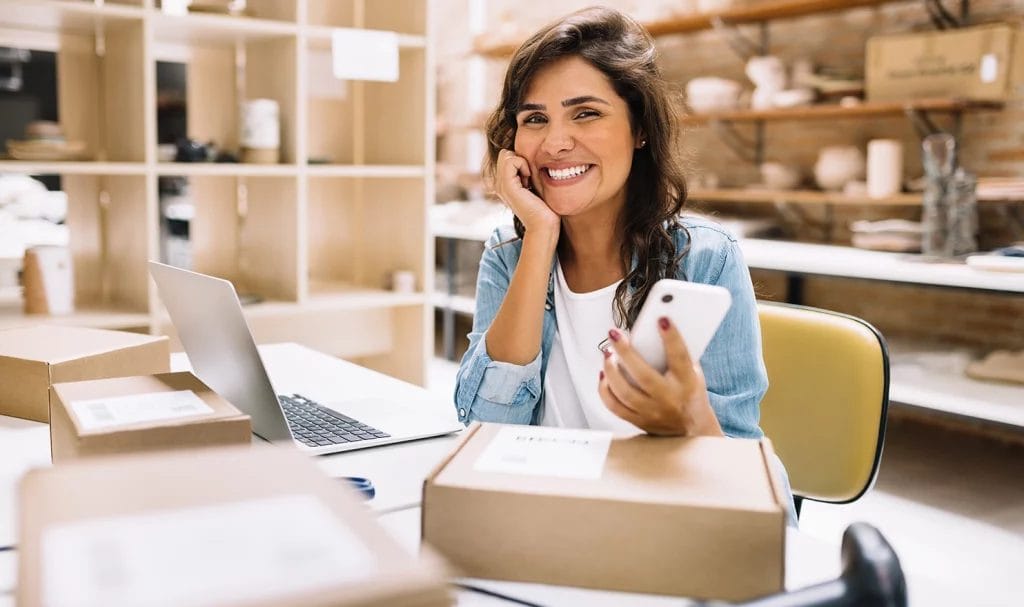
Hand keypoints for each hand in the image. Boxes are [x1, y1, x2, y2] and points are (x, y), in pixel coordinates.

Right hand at [494, 149, 559, 237]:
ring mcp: (501, 186)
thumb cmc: (545, 208)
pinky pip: (510, 160)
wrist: (543, 225)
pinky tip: (528, 179)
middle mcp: (499, 185)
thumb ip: (527, 174)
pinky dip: (522, 164)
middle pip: (504, 154)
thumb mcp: (534, 186)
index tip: (530, 178)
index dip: (520, 161)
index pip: (506, 157)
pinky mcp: (507, 186)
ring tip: (529, 180)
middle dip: (519, 160)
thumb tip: (531, 159)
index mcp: (504, 185)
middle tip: (529, 177)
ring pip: (506, 155)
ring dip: (522, 162)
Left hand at [598, 320, 723, 436]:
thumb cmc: (690, 392)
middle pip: (643, 376)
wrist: (692, 430)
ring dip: (611, 370)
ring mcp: (653, 413)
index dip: (671, 338)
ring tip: (607, 353)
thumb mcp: (693, 372)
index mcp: (687, 383)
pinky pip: (615, 406)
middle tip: (614, 334)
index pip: (679, 357)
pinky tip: (604, 373)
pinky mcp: (639, 421)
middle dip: (626, 352)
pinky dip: (605, 388)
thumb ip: (677, 353)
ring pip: (624, 392)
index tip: (662, 318)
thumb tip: (657, 324)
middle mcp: (669, 399)